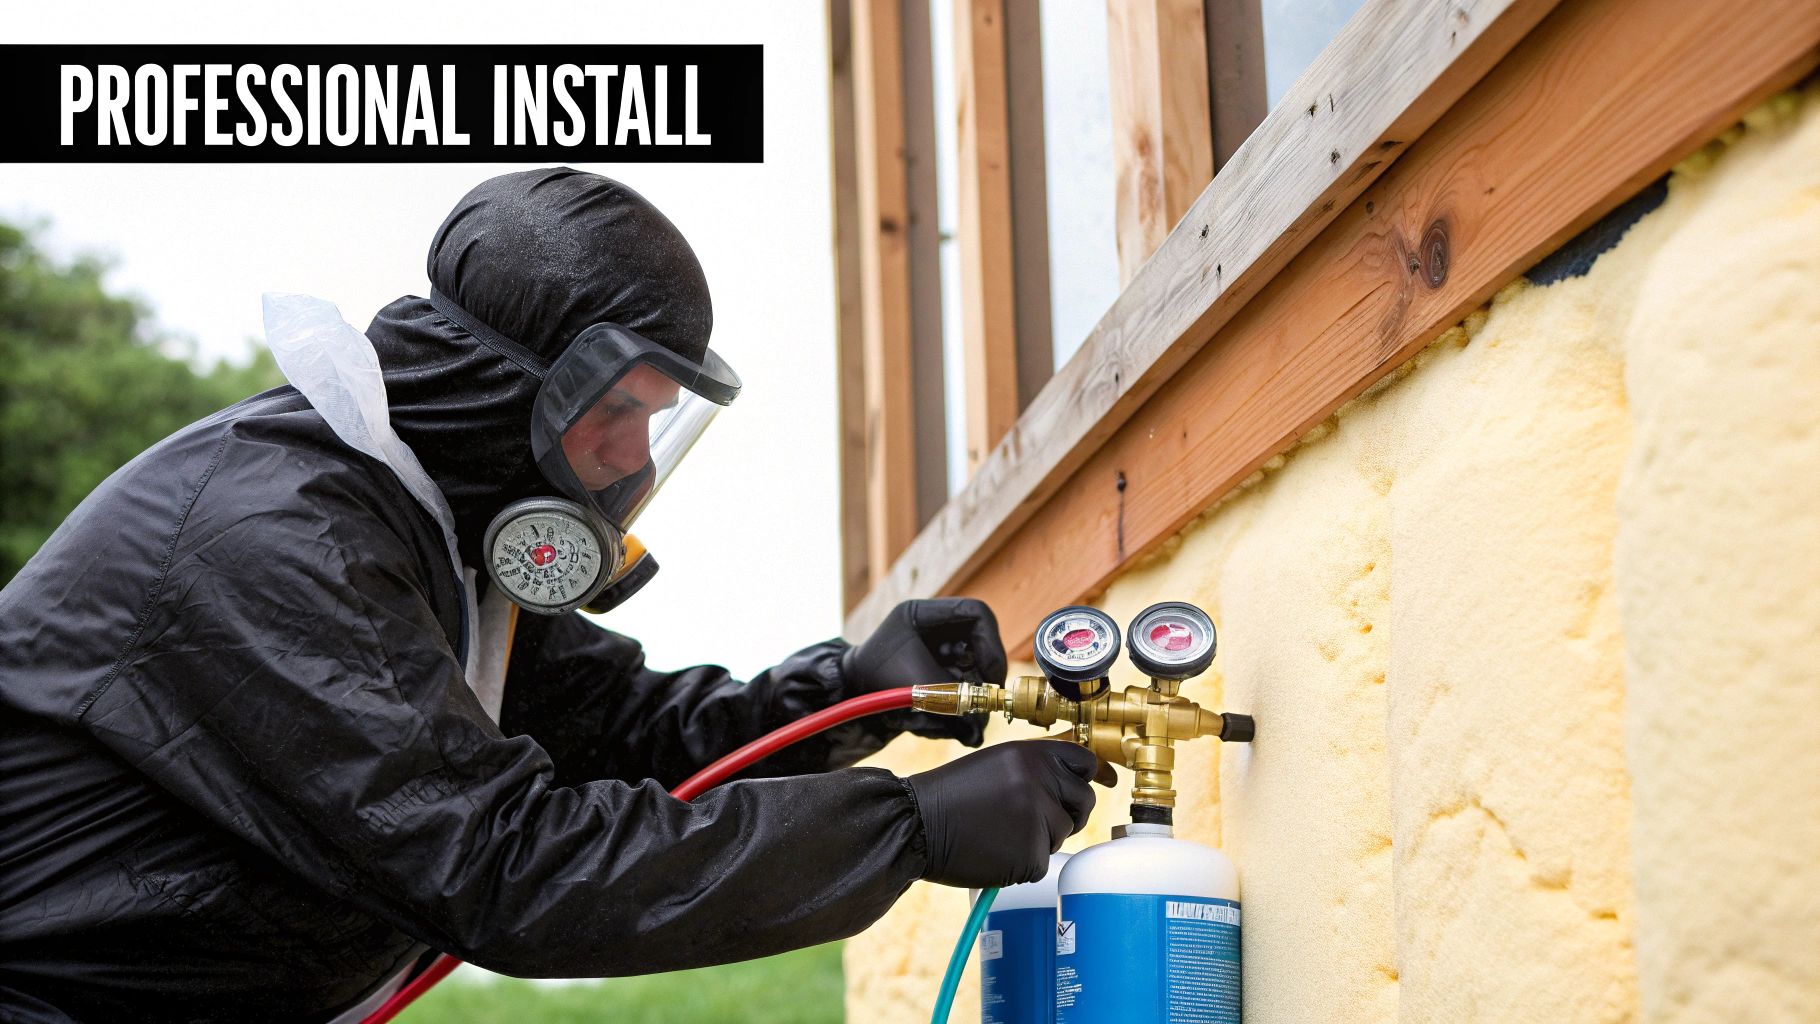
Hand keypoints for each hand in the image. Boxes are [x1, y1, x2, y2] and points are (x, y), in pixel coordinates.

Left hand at [841, 598, 1006, 746]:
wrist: (849, 697)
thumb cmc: (874, 682)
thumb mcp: (916, 686)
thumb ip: (951, 701)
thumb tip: (977, 734)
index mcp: (923, 614)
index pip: (976, 614)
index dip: (992, 644)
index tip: (993, 676)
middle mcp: (934, 627)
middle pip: (979, 641)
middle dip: (984, 672)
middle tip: (985, 699)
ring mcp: (936, 647)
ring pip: (972, 665)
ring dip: (972, 690)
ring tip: (964, 714)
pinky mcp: (936, 667)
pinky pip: (961, 681)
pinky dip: (960, 701)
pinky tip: (951, 719)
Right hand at [906, 740, 1100, 887]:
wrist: (916, 825)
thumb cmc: (952, 795)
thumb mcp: (997, 763)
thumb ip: (1036, 765)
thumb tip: (1086, 772)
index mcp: (1031, 754)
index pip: (1084, 759)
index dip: (1094, 774)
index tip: (1103, 781)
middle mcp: (1040, 781)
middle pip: (1084, 800)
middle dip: (1068, 812)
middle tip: (1033, 818)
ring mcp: (1037, 818)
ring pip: (1062, 833)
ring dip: (1039, 838)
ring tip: (999, 831)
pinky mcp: (1031, 854)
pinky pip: (1043, 862)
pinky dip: (1022, 863)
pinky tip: (994, 851)